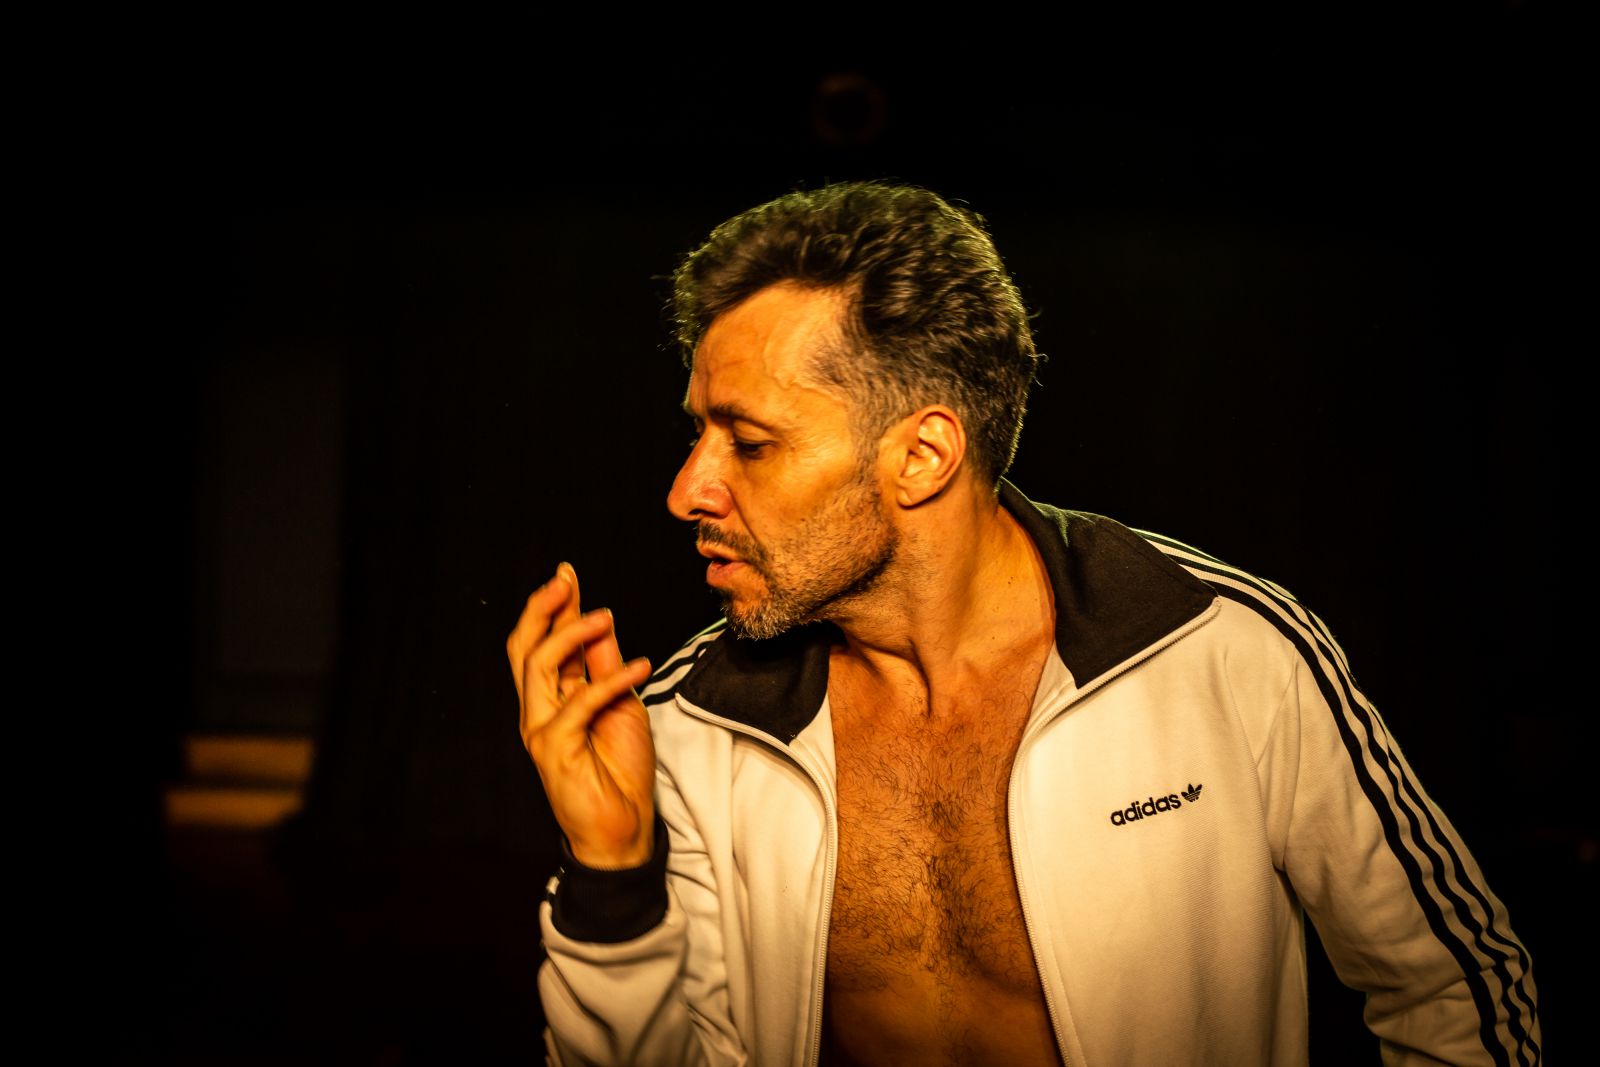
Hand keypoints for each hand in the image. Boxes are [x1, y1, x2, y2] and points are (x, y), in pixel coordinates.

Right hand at [508, 562, 655, 867]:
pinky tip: (639, 667)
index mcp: (553, 699)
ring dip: (572, 634)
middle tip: (565, 579)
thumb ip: (606, 668)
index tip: (567, 574)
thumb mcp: (622, 706)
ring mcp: (541, 730)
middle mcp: (539, 711)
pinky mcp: (554, 749)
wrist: (624, 828)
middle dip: (542, 608)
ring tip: (605, 616)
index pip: (542, 643)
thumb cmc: (620, 770)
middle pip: (524, 648)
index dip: (552, 607)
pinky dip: (610, 680)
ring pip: (539, 666)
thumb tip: (602, 624)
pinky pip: (579, 703)